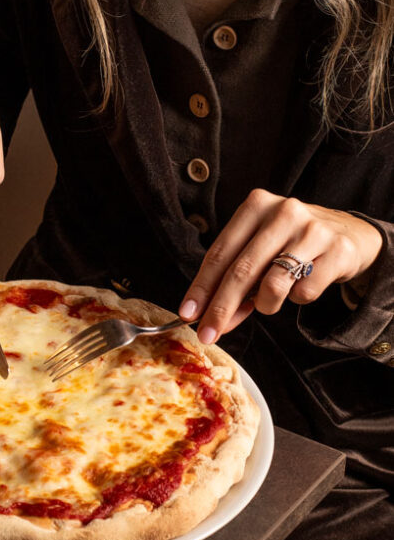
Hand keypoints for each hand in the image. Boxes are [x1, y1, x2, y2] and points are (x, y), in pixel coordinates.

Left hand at [179, 189, 383, 344]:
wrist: (351, 233)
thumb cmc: (293, 242)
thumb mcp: (262, 247)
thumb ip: (236, 277)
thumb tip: (209, 317)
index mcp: (256, 205)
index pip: (220, 253)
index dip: (201, 287)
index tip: (188, 314)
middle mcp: (283, 212)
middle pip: (241, 271)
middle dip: (221, 308)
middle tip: (208, 334)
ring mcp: (312, 230)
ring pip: (273, 284)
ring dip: (264, 305)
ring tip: (269, 301)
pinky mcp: (338, 250)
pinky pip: (305, 292)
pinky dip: (297, 298)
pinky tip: (303, 284)